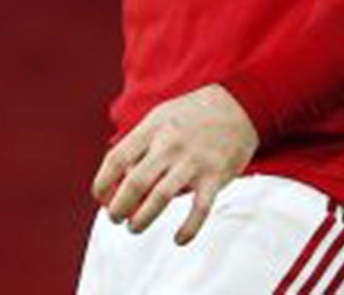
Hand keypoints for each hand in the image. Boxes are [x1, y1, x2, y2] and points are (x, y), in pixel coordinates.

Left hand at [91, 85, 258, 245]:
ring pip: (160, 199)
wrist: (240, 104)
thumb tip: (117, 182)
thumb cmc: (192, 115)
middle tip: (117, 218)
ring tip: (135, 227)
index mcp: (153, 128)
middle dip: (118, 209)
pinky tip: (179, 239)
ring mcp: (194, 161)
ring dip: (141, 221)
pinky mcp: (215, 175)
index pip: (116, 160)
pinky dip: (188, 229)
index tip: (102, 199)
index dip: (102, 185)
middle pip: (134, 184)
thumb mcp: (161, 117)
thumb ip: (139, 144)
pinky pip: (200, 208)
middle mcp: (171, 144)